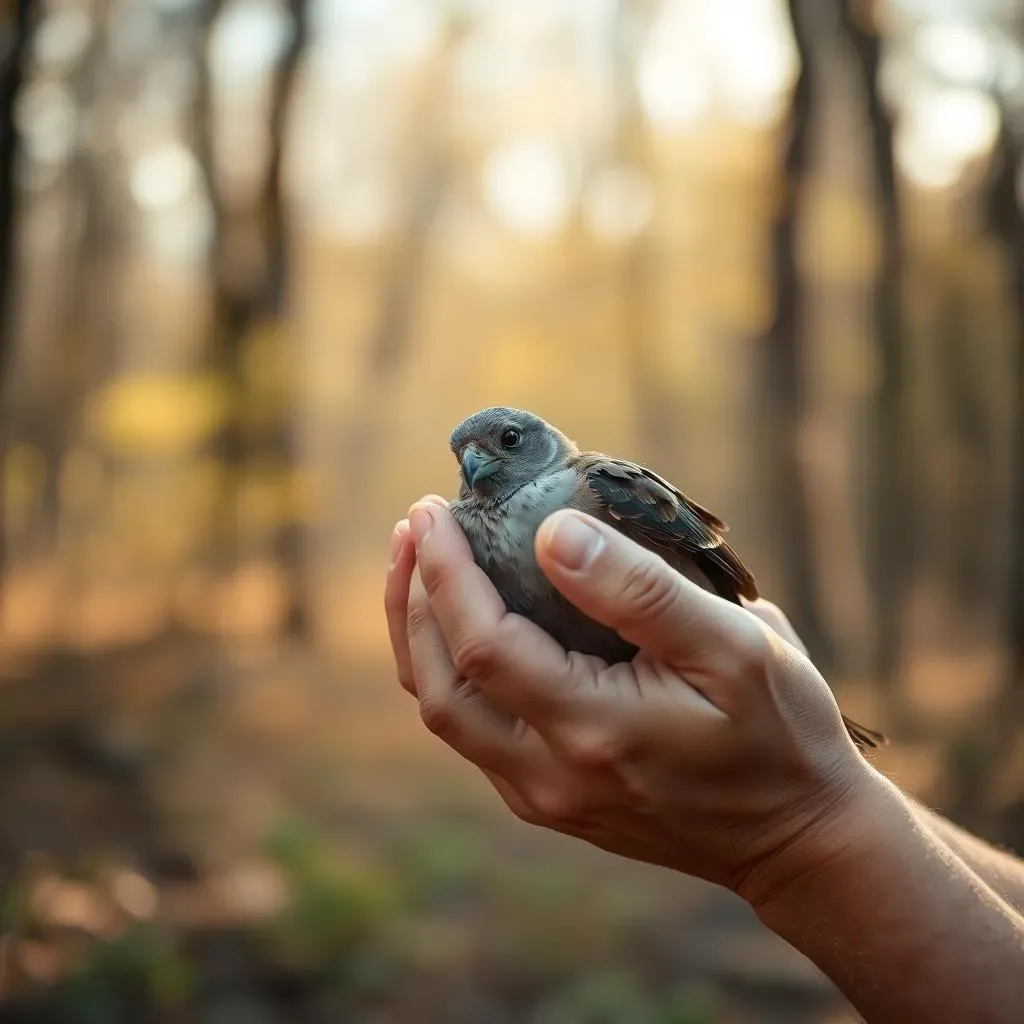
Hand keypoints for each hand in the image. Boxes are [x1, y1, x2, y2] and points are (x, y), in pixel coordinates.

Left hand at [384, 496, 877, 904]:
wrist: (796, 837)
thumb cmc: (780, 732)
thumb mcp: (735, 647)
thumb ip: (641, 591)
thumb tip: (553, 535)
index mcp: (593, 730)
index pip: (483, 643)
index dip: (447, 572)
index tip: (434, 510)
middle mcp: (549, 776)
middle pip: (438, 685)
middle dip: (413, 598)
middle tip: (414, 527)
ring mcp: (543, 796)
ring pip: (445, 713)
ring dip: (420, 635)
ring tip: (416, 566)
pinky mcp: (548, 800)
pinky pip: (473, 731)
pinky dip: (450, 669)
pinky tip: (458, 623)